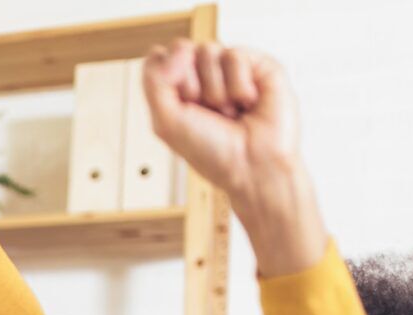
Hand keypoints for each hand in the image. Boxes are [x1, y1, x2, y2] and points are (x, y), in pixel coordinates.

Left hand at [144, 42, 323, 274]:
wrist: (253, 166)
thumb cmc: (212, 153)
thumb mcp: (166, 122)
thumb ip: (154, 82)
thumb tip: (176, 49)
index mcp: (178, 90)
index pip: (159, 58)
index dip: (165, 79)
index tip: (181, 107)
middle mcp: (203, 78)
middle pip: (182, 50)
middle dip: (190, 87)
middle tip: (206, 112)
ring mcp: (231, 70)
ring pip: (208, 50)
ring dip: (215, 90)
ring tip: (228, 111)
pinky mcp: (258, 66)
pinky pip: (235, 55)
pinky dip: (237, 85)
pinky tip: (246, 103)